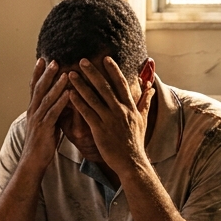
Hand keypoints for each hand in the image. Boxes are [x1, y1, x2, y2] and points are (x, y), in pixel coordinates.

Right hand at [18, 59, 69, 169]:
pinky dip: (61, 101)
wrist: (33, 162)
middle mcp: (33, 112)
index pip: (34, 87)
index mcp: (33, 110)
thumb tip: (62, 100)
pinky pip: (53, 112)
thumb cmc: (42, 144)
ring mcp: (38, 119)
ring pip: (46, 98)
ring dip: (55, 84)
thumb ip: (52, 111)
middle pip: (39, 89)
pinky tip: (69, 93)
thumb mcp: (47, 124)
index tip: (42, 59)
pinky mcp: (44, 128)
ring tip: (63, 72)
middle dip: (46, 74)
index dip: (37, 73)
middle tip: (53, 60)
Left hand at [67, 57, 153, 174]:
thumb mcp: (143, 120)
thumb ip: (145, 102)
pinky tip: (69, 94)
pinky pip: (87, 113)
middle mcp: (120, 110)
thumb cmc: (136, 142)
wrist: (132, 162)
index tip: (105, 58)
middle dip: (93, 72)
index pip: (121, 84)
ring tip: (71, 74)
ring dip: (81, 85)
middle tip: (82, 60)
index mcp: (130, 107)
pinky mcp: (100, 130)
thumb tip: (150, 88)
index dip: (113, 70)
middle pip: (104, 87)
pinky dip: (78, 102)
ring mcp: (109, 120)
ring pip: (93, 98)